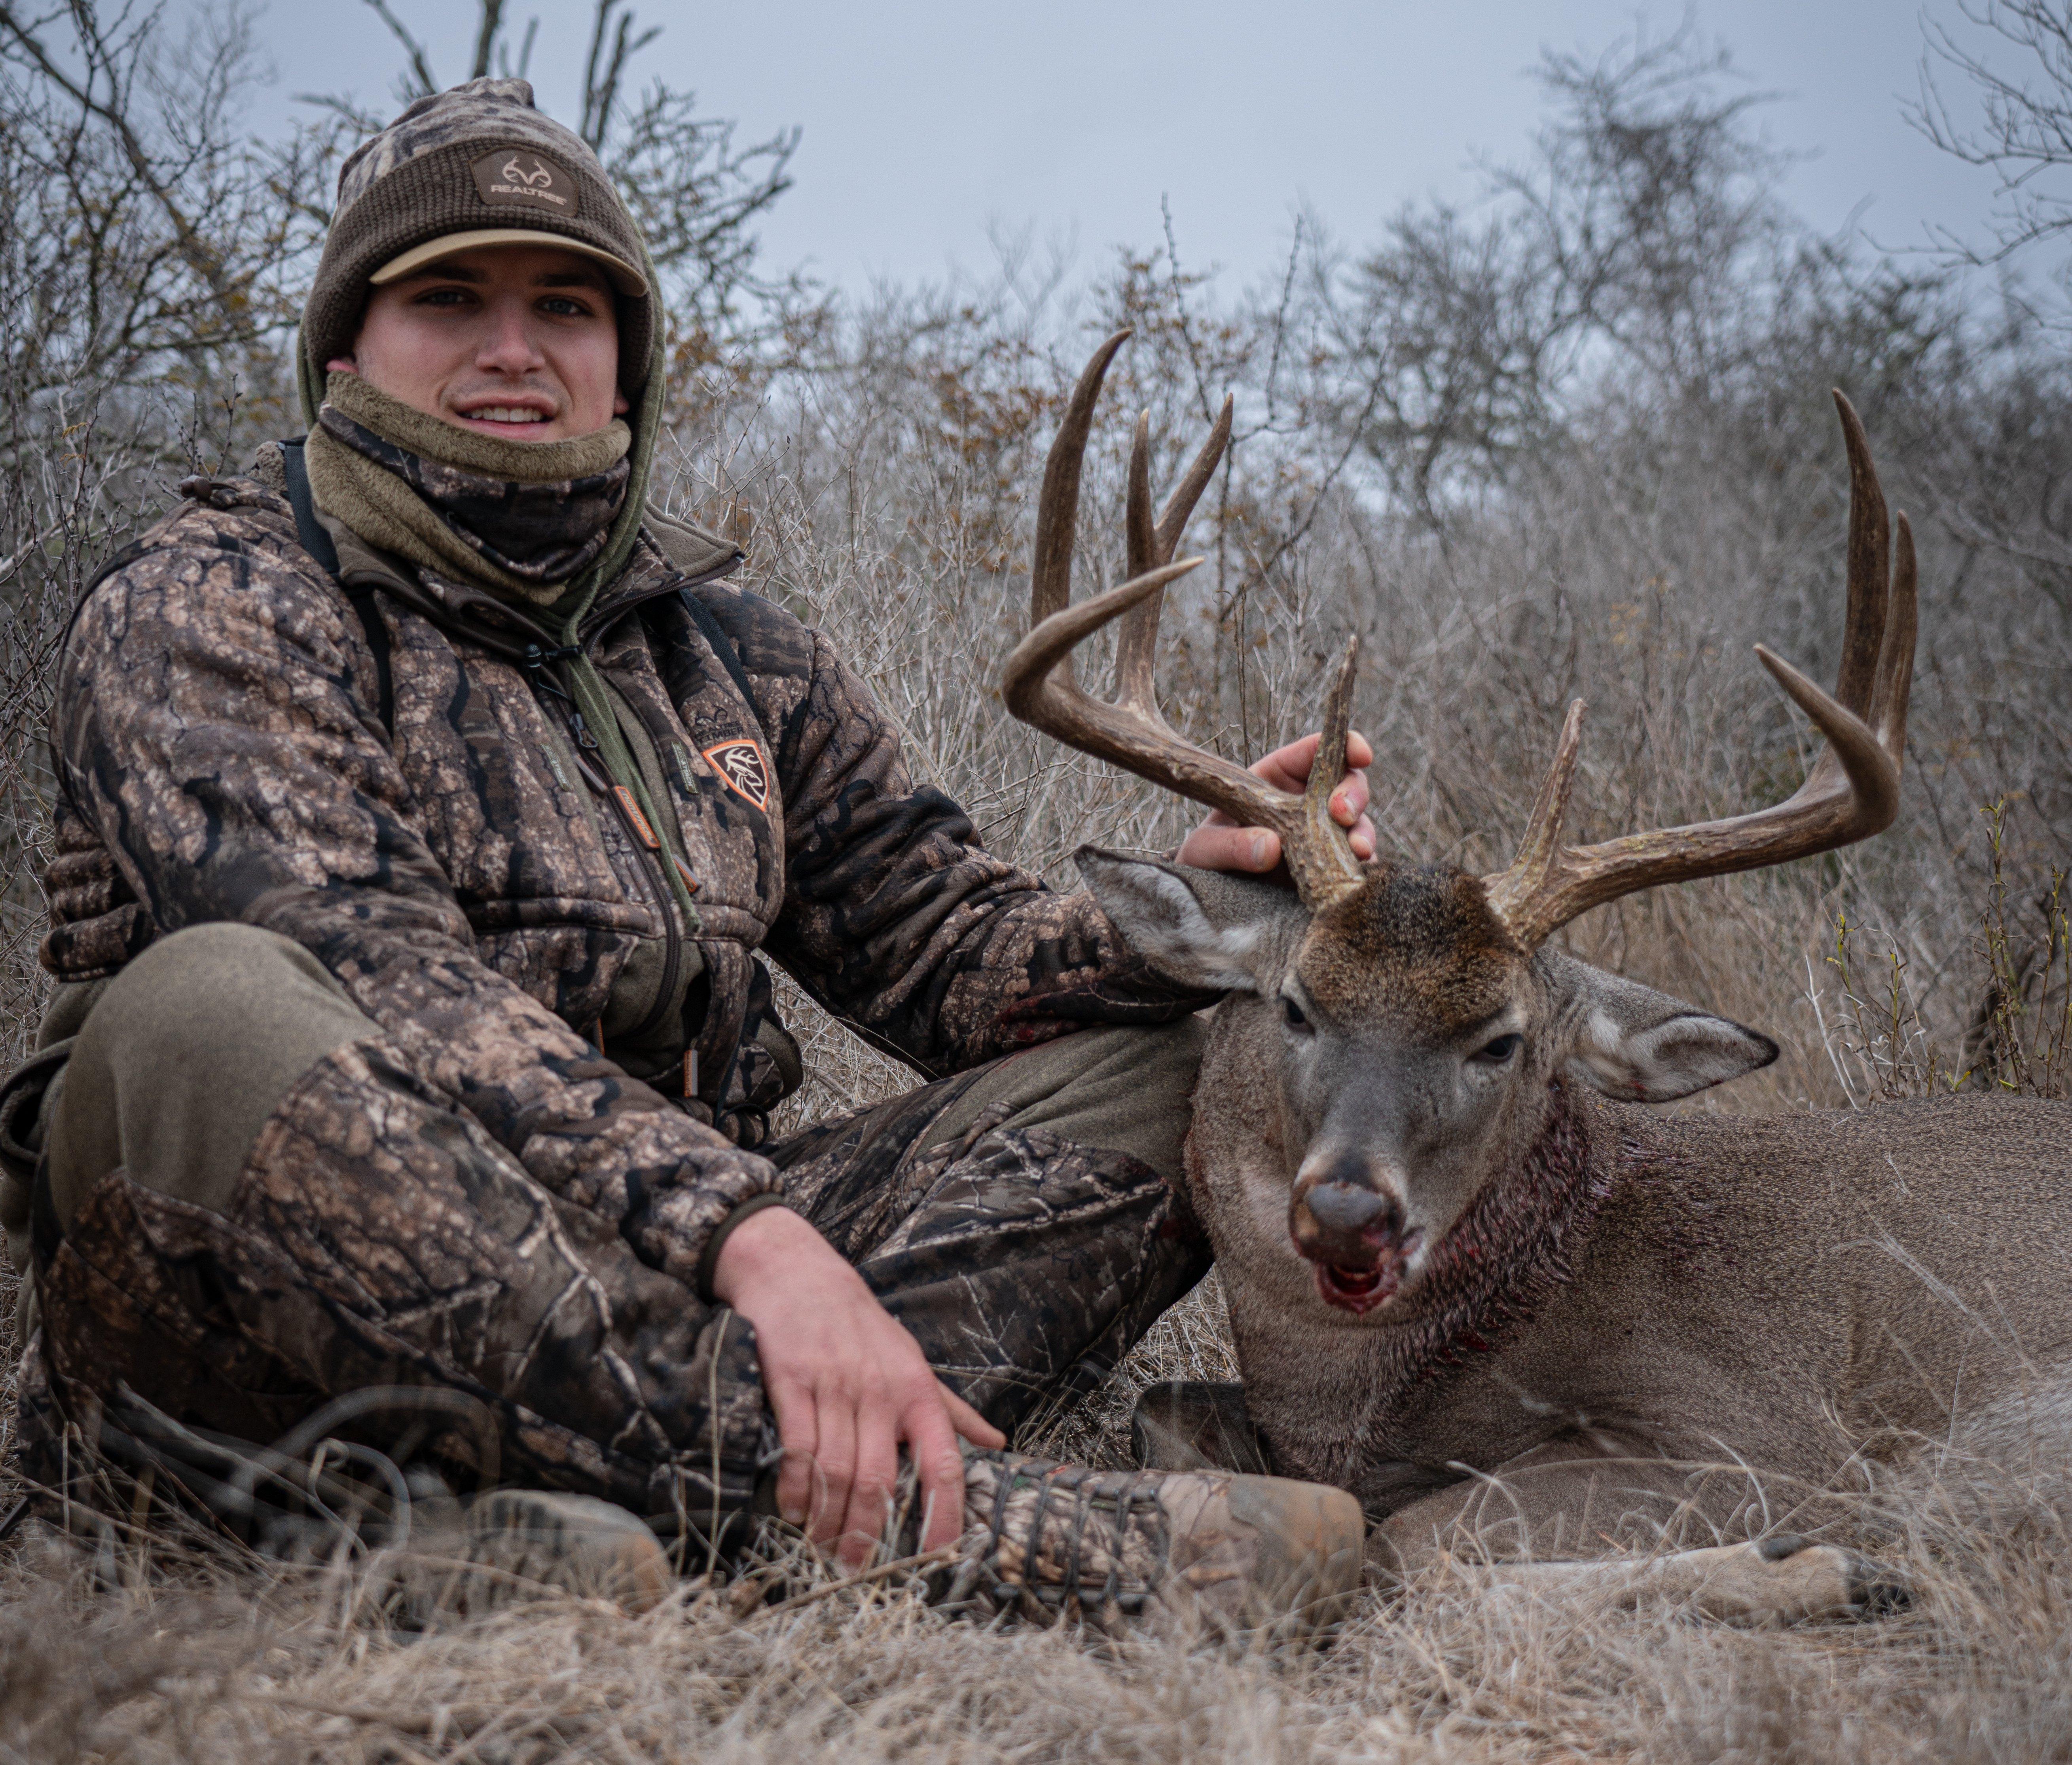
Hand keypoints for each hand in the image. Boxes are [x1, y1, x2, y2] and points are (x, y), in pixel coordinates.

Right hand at [710, 1203, 1004, 1565]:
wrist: (798, 1273)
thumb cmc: (861, 1326)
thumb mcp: (914, 1360)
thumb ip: (952, 1409)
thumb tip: (997, 1443)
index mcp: (917, 1391)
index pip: (943, 1462)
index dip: (944, 1514)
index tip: (936, 1557)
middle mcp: (880, 1391)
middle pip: (880, 1480)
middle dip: (868, 1534)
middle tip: (856, 1567)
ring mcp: (835, 1385)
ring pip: (837, 1471)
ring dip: (828, 1519)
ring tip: (822, 1547)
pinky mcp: (792, 1380)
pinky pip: (797, 1447)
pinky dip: (795, 1487)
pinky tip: (792, 1510)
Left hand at [1173, 729, 1375, 872]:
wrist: (1207, 901)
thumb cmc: (1206, 860)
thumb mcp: (1204, 848)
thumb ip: (1229, 845)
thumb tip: (1270, 847)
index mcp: (1278, 778)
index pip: (1317, 751)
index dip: (1346, 745)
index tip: (1361, 755)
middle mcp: (1308, 803)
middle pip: (1349, 784)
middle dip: (1354, 795)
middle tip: (1342, 815)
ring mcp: (1324, 837)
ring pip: (1359, 825)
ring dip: (1363, 835)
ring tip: (1358, 851)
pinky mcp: (1332, 870)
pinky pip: (1356, 866)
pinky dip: (1362, 869)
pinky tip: (1357, 878)